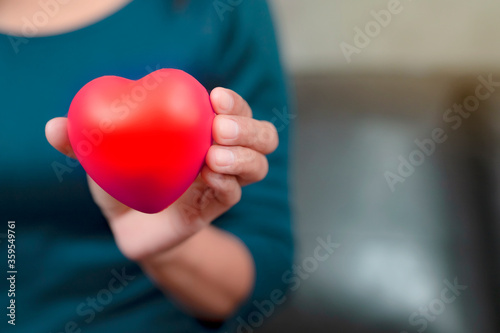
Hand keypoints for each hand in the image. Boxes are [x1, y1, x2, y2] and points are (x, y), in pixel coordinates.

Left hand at [45, 88, 278, 261]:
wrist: (129, 226)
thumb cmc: (122, 181)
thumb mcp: (103, 157)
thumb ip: (80, 141)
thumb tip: (55, 127)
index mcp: (200, 130)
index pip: (233, 110)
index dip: (234, 102)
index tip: (214, 96)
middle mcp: (220, 152)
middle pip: (261, 136)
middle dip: (248, 128)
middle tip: (218, 129)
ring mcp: (221, 182)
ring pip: (258, 165)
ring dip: (245, 157)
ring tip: (215, 157)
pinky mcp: (214, 209)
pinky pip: (234, 195)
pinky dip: (228, 186)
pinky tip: (211, 180)